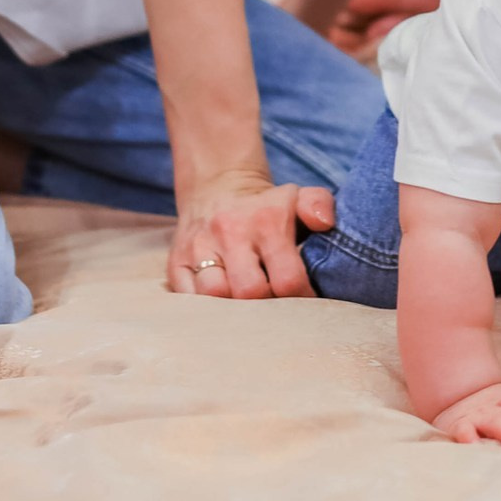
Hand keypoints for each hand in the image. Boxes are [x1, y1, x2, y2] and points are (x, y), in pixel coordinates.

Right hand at [168, 169, 333, 299]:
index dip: (300, 300)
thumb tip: (325, 223)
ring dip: (233, 313)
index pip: (287, 278)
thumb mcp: (299, 197)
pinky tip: (222, 311)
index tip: (306, 303)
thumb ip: (319, 206)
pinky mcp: (176, 262)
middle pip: (248, 292)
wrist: (219, 186)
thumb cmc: (268, 205)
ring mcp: (199, 248)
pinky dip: (204, 312)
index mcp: (267, 222)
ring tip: (249, 315)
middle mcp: (231, 234)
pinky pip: (186, 299)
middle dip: (267, 310)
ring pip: (213, 297)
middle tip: (276, 311)